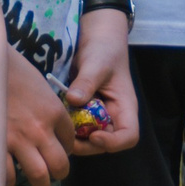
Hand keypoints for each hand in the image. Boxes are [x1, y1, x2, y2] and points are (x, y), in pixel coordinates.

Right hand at [3, 55, 75, 185]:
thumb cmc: (14, 71)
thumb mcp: (41, 88)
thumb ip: (49, 111)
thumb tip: (52, 129)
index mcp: (55, 113)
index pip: (70, 141)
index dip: (67, 148)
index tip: (60, 149)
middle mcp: (40, 130)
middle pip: (59, 165)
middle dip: (59, 172)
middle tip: (53, 173)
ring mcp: (18, 141)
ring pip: (39, 176)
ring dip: (40, 182)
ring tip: (37, 181)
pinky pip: (8, 176)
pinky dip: (9, 179)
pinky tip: (9, 174)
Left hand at [66, 9, 138, 155]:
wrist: (97, 40)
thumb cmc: (104, 50)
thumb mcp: (96, 64)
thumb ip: (86, 82)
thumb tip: (72, 100)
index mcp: (125, 107)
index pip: (128, 136)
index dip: (112, 143)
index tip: (93, 135)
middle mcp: (113, 116)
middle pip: (105, 145)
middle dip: (86, 145)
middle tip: (66, 136)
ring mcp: (98, 117)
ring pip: (89, 140)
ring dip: (74, 138)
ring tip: (59, 126)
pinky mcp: (85, 114)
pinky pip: (77, 129)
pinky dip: (67, 128)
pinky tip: (56, 118)